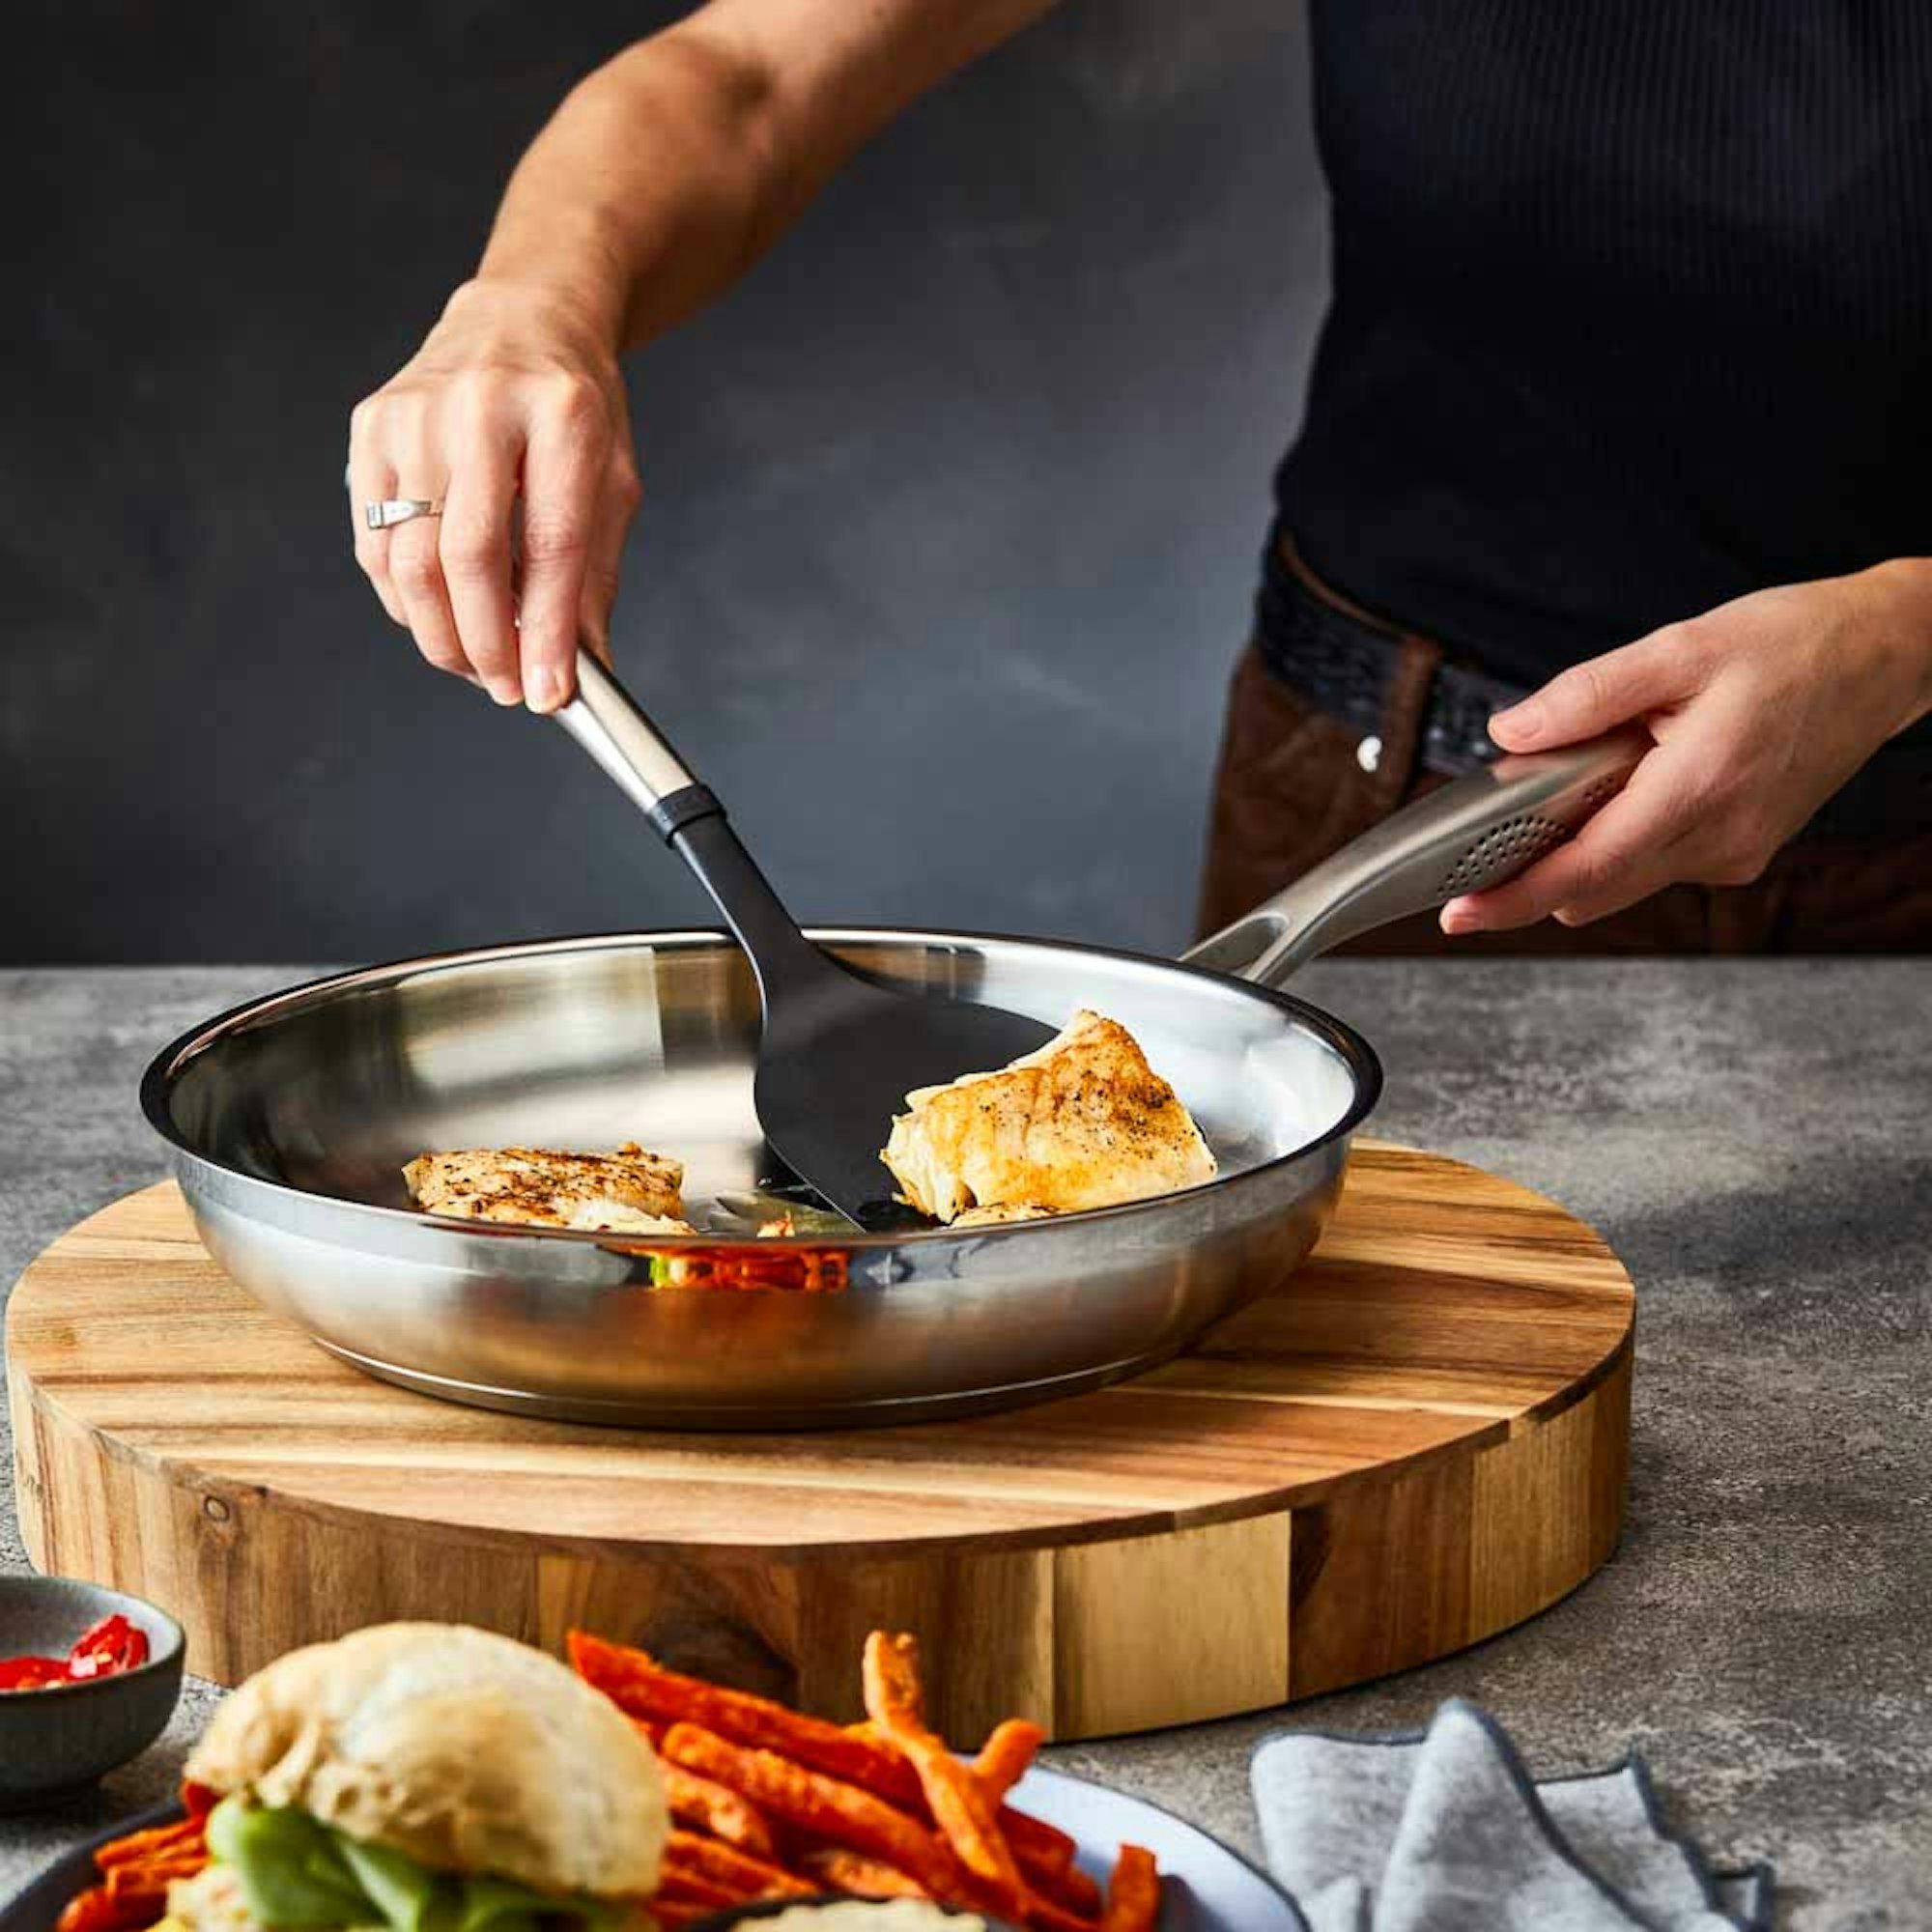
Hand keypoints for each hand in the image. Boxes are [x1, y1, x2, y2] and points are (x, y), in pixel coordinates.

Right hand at [347, 279, 639, 711]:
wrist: (520, 318)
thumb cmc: (573, 407)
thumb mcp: (612, 481)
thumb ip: (594, 577)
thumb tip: (580, 669)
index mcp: (561, 414)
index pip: (550, 546)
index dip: (545, 632)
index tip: (546, 694)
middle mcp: (479, 407)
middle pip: (466, 558)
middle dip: (484, 644)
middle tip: (505, 688)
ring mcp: (413, 414)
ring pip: (407, 559)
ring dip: (440, 632)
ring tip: (476, 663)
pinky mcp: (369, 427)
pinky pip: (374, 542)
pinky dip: (404, 598)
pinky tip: (438, 616)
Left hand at [1442, 562, 1931, 932]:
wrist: (1886, 658)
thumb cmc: (1794, 644)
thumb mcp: (1680, 647)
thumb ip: (1587, 696)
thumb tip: (1511, 732)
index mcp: (1699, 789)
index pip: (1585, 871)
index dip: (1513, 899)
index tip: (1459, 914)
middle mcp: (1720, 839)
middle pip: (1593, 890)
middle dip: (1534, 869)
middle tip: (1503, 819)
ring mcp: (1734, 854)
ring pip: (1623, 879)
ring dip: (1584, 846)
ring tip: (1599, 771)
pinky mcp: (1740, 853)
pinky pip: (1656, 863)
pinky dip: (1625, 837)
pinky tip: (1639, 781)